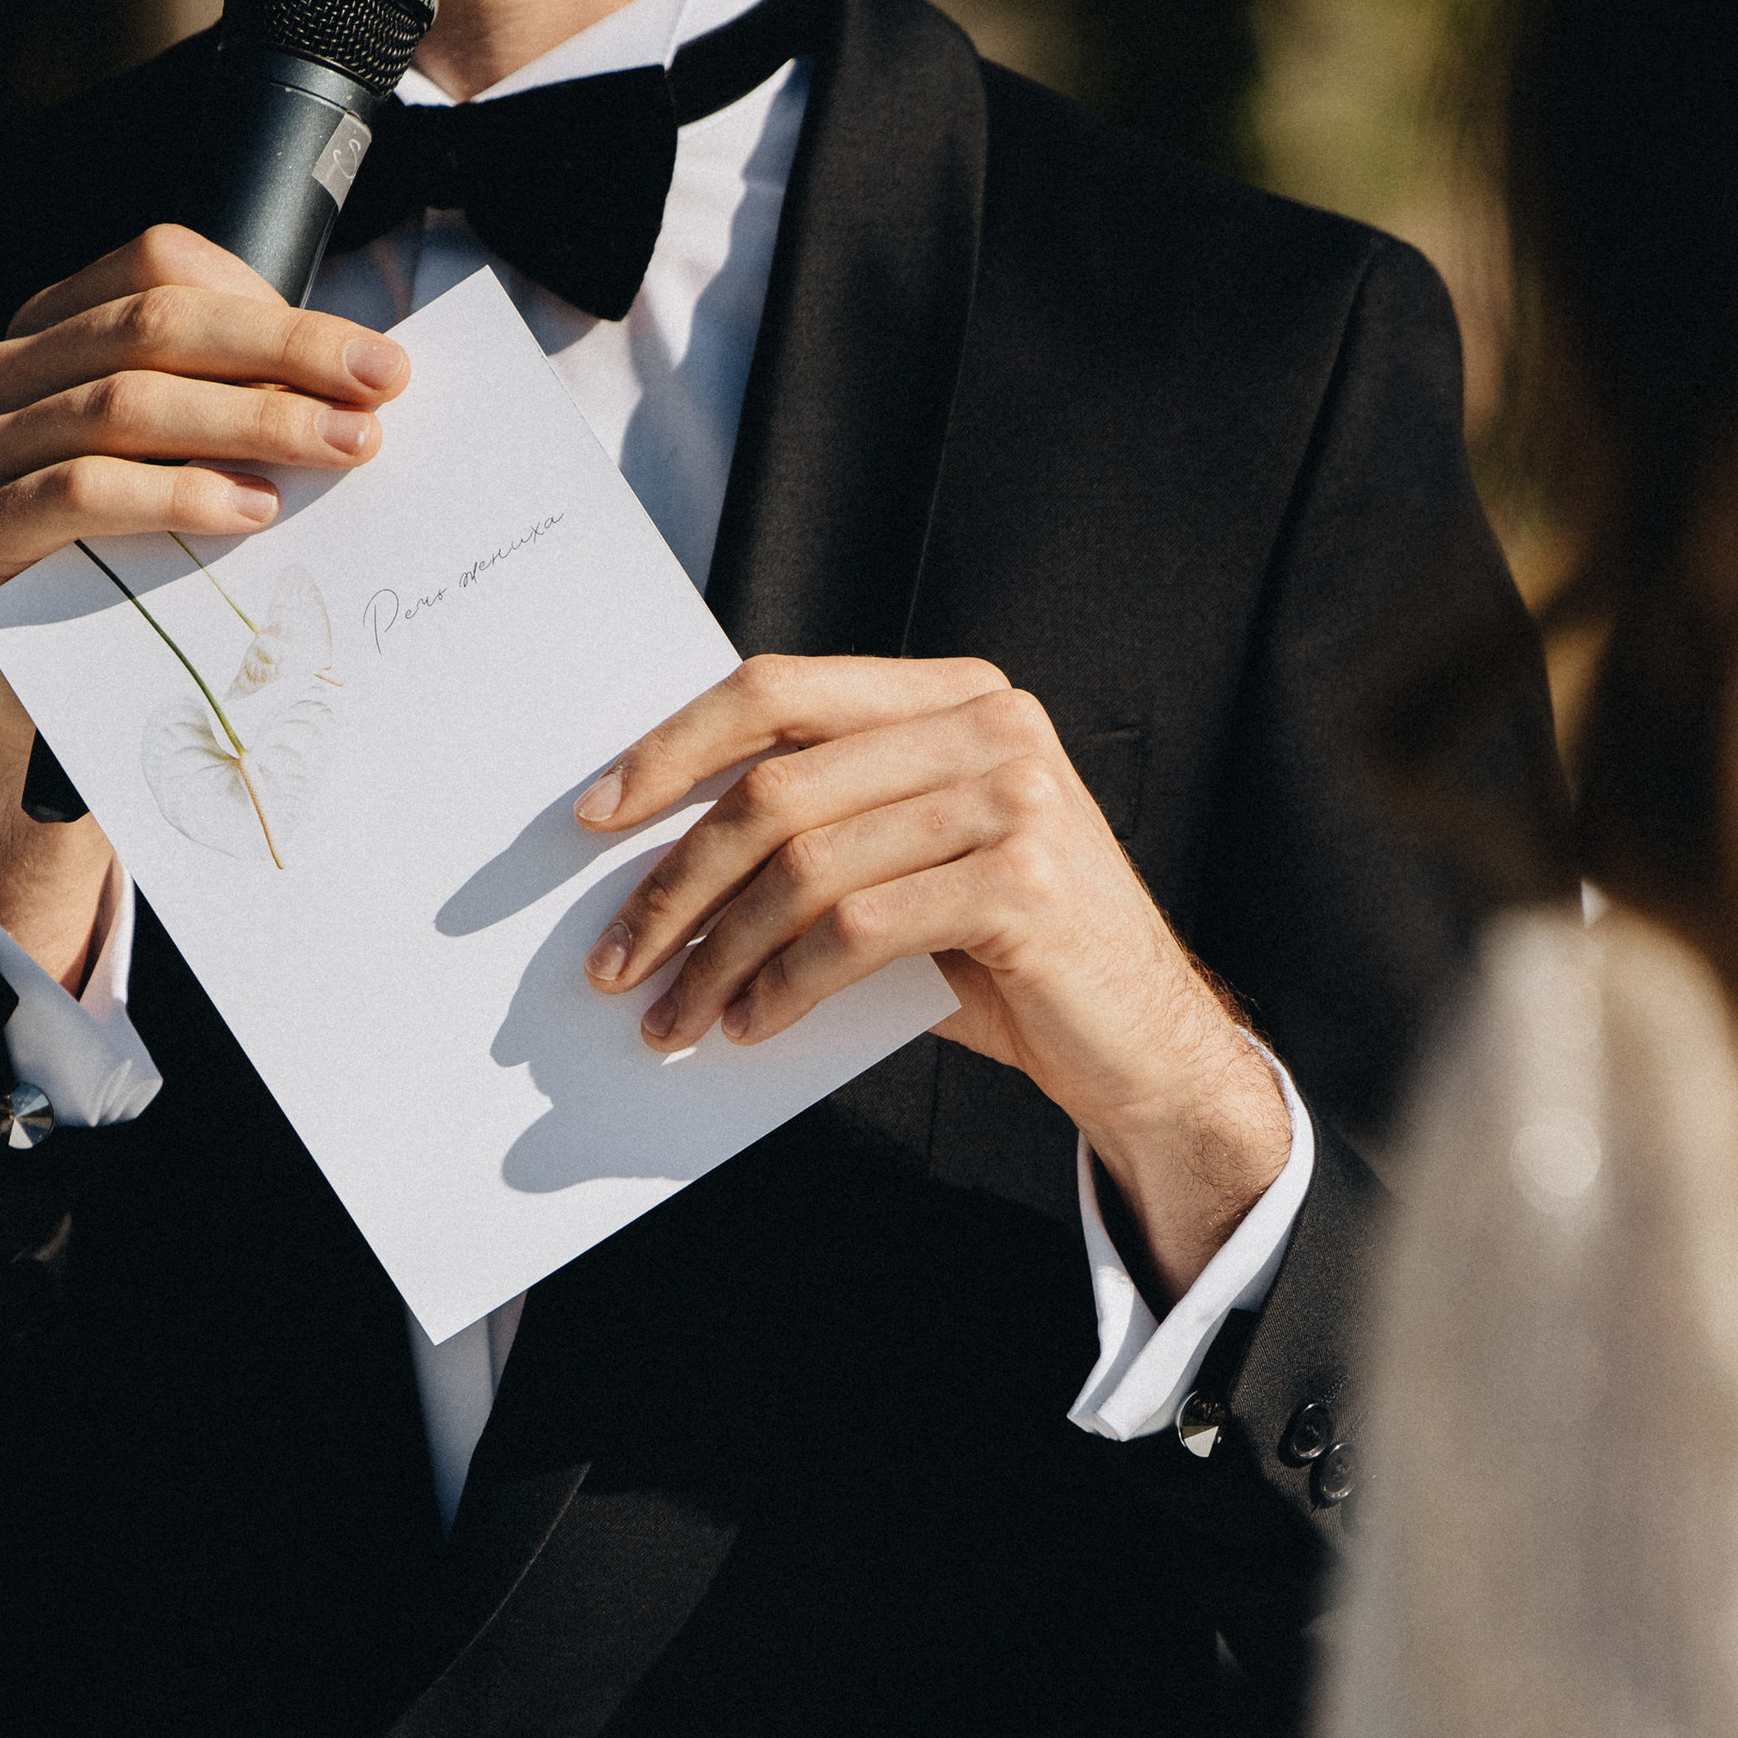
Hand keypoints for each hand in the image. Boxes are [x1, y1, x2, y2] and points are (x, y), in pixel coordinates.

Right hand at [0, 227, 408, 986]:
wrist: (49, 691)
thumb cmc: (137, 563)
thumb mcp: (193, 464)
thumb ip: (243, 403)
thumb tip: (370, 379)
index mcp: (51, 327)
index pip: (162, 272)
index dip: (275, 311)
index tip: (381, 366)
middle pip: (151, 327)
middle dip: (281, 361)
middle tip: (378, 403)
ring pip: (121, 403)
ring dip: (247, 424)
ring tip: (338, 452)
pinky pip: (81, 491)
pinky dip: (175, 494)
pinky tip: (250, 510)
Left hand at [574, 658, 1292, 1304]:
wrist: (1142, 1047)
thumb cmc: (1011, 965)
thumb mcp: (913, 872)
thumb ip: (826, 833)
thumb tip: (665, 859)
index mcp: (956, 697)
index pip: (781, 690)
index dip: (674, 747)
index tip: (596, 817)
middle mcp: (991, 726)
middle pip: (778, 785)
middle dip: (675, 880)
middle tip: (618, 957)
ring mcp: (1014, 798)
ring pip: (806, 864)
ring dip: (718, 952)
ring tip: (672, 1016)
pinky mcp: (1023, 883)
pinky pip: (856, 931)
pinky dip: (784, 986)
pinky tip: (751, 1026)